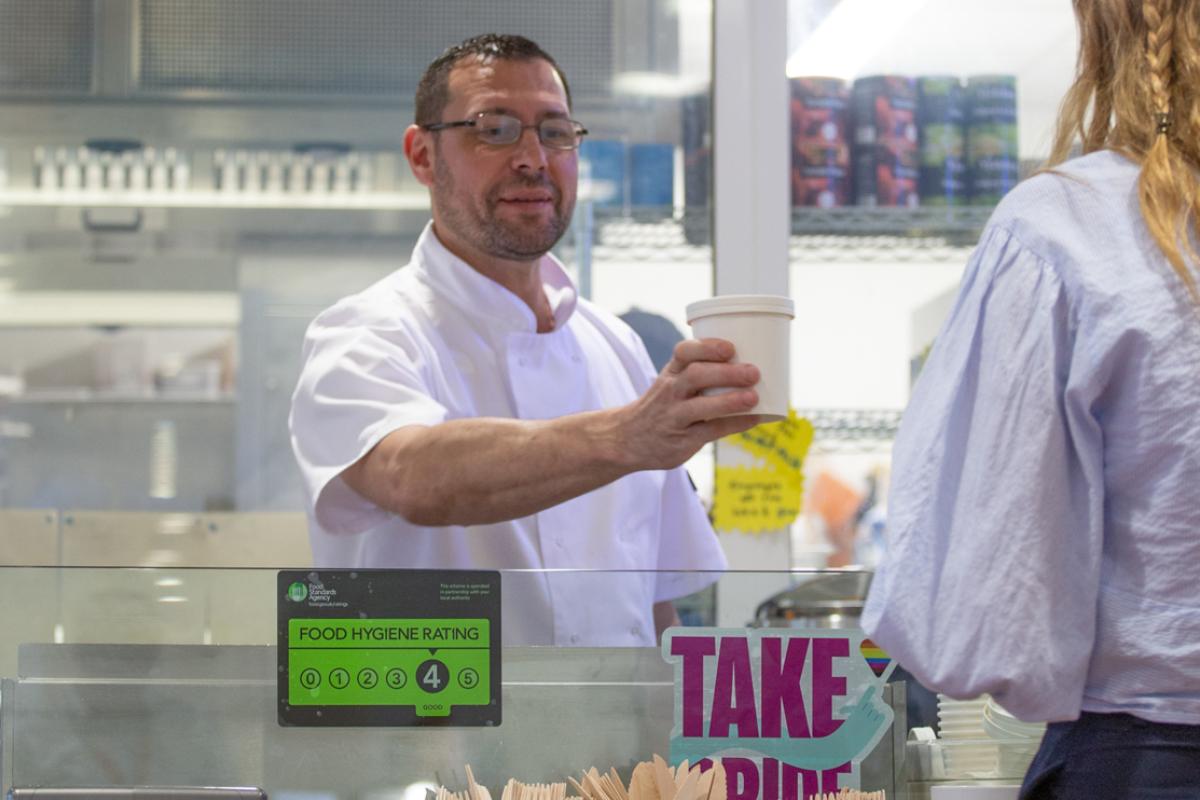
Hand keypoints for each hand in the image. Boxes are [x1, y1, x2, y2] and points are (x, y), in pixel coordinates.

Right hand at [618, 338, 761, 470]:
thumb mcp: (671, 383)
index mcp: (671, 373)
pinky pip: (711, 431)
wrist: (628, 439)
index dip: (707, 348)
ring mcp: (675, 416)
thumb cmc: (663, 406)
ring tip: (753, 397)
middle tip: (753, 372)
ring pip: (701, 406)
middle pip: (696, 376)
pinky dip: (734, 424)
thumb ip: (700, 372)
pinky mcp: (683, 440)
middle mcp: (671, 392)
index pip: (683, 352)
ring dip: (730, 401)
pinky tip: (753, 419)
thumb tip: (752, 366)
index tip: (730, 347)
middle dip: (726, 373)